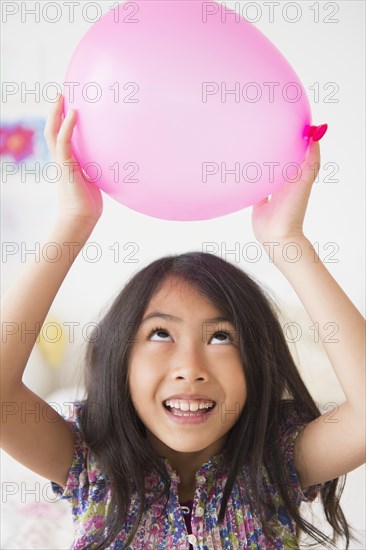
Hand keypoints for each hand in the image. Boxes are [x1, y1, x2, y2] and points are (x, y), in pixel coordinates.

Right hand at [44, 94, 102, 227]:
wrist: (81, 217)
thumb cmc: (89, 203)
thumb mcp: (94, 181)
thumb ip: (97, 169)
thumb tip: (112, 163)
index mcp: (67, 162)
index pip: (61, 137)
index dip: (62, 123)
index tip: (68, 107)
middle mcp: (61, 159)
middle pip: (52, 130)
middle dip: (55, 112)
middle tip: (59, 94)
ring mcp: (61, 161)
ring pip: (53, 132)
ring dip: (56, 113)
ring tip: (60, 96)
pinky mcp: (65, 165)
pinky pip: (63, 141)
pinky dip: (68, 126)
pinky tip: (75, 113)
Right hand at [251, 139, 320, 245]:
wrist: (278, 234)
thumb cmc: (293, 208)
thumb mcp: (305, 178)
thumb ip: (310, 158)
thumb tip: (315, 135)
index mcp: (297, 176)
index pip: (298, 153)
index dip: (294, 140)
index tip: (285, 125)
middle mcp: (285, 183)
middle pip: (280, 161)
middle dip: (274, 149)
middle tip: (264, 133)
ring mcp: (271, 192)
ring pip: (267, 173)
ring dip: (261, 163)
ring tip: (253, 149)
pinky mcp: (259, 202)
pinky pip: (255, 187)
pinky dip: (251, 179)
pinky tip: (245, 171)